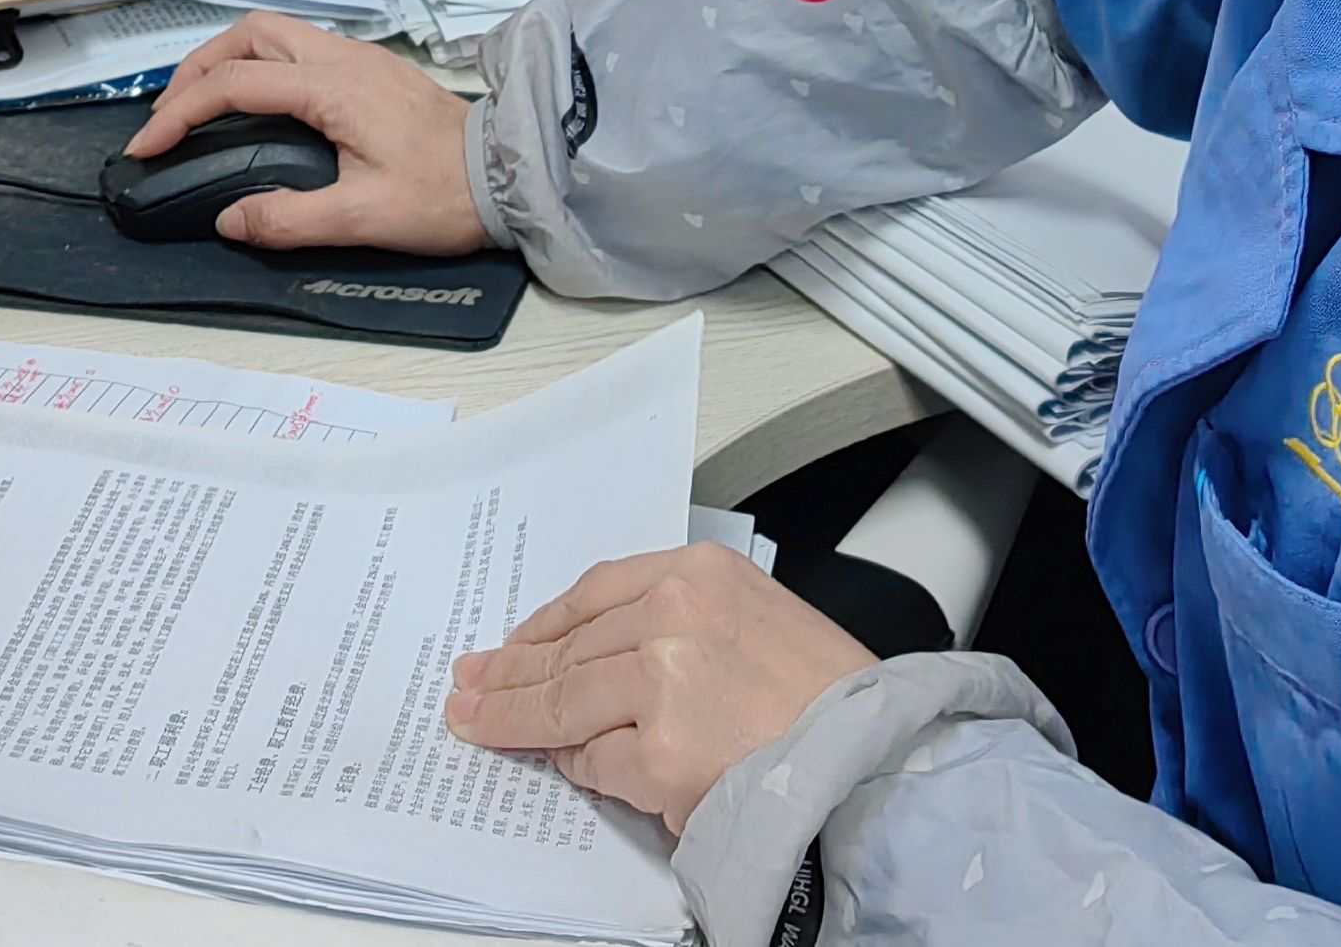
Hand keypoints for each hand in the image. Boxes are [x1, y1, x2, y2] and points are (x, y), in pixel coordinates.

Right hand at [124, 11, 486, 254]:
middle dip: (198, 67)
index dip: (181, 112)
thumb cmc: (447, 194)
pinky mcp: (372, 71)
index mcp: (334, 87)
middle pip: (250, 34)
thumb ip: (288, 219)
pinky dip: (261, 67)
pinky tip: (256, 105)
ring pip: (275, 34)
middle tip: (171, 115)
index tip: (149, 145)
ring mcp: (360, 59)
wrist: (510, 174)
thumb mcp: (363, 219)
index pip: (235, 83)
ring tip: (201, 106)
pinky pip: (300, 49)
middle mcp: (344, 59)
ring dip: (229, 60)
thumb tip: (230, 219)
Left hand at [444, 545, 874, 830]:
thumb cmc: (829, 697)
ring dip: (517, 718)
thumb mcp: (757, 617)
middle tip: (467, 687)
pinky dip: (582, 768)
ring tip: (479, 723)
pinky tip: (564, 767)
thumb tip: (603, 661)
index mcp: (697, 573)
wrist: (873, 762)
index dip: (542, 625)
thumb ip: (679, 625)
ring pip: (564, 702)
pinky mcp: (657, 754)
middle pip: (567, 648)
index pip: (593, 593)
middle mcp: (673, 618)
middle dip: (509, 672)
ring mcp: (661, 686)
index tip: (508, 643)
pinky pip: (596, 763)